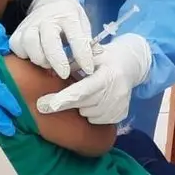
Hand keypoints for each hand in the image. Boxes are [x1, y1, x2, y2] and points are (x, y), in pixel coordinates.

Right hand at [10, 0, 93, 78]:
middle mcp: (47, 18)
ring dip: (41, 59)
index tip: (88, 69)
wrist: (50, 3)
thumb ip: (87, 42)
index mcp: (67, 16)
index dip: (83, 56)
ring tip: (49, 64)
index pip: (76, 37)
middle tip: (65, 74)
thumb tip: (92, 60)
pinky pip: (18, 48)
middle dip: (58, 62)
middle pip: (49, 42)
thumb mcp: (83, 24)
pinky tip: (36, 56)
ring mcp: (30, 23)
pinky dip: (26, 56)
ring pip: (30, 45)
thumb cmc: (69, 19)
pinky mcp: (18, 31)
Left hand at [36, 33, 151, 124]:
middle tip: (62, 95)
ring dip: (83, 106)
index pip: (82, 90)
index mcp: (107, 74)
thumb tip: (50, 73)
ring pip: (87, 114)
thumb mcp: (90, 54)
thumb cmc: (105, 58)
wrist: (130, 65)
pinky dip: (92, 112)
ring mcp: (120, 105)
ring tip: (89, 92)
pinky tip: (97, 100)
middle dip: (68, 100)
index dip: (63, 99)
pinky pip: (97, 120)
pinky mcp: (121, 115)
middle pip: (82, 104)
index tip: (44, 105)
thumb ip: (72, 63)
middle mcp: (116, 92)